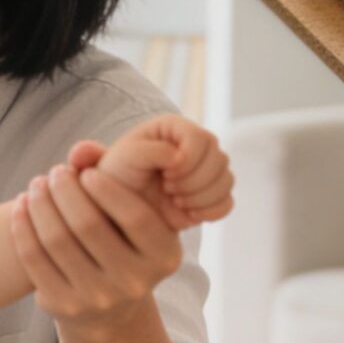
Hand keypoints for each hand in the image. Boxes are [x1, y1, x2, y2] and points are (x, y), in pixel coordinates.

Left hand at [10, 157, 190, 333]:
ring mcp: (97, 299)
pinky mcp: (63, 307)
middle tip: (55, 173)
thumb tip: (80, 150)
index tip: (86, 172)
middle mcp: (134, 283)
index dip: (107, 188)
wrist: (109, 310)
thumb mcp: (136, 214)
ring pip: (57, 240)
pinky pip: (34, 259)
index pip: (135, 216)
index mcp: (163, 257)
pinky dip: (23, 227)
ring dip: (40, 204)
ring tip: (37, 186)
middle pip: (89, 225)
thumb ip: (116, 176)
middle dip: (65, 190)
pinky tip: (21, 207)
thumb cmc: (124, 242)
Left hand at [83, 116, 235, 227]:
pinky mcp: (209, 196)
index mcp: (176, 129)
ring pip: (226, 180)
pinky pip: (227, 202)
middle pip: (219, 158)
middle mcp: (195, 146)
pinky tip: (188, 213)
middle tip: (168, 189)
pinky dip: (211, 211)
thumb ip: (153, 150)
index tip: (166, 174)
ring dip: (202, 196)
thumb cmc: (117, 175)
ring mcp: (205, 171)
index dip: (189, 159)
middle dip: (195, 180)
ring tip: (175, 201)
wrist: (116, 207)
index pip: (201, 138)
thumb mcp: (126, 156)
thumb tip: (181, 157)